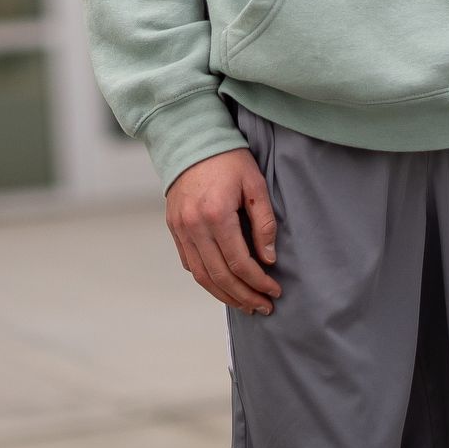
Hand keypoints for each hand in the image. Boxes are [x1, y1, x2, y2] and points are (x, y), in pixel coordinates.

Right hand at [167, 148, 281, 315]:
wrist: (191, 140)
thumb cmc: (229, 160)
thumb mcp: (255, 184)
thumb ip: (264, 223)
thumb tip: (268, 259)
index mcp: (216, 214)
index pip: (239, 262)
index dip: (259, 281)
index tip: (275, 291)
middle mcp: (194, 226)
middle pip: (220, 276)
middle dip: (244, 296)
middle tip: (263, 307)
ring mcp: (180, 229)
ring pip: (202, 276)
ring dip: (224, 295)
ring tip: (245, 305)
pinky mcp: (174, 228)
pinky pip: (189, 263)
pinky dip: (206, 279)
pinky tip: (223, 286)